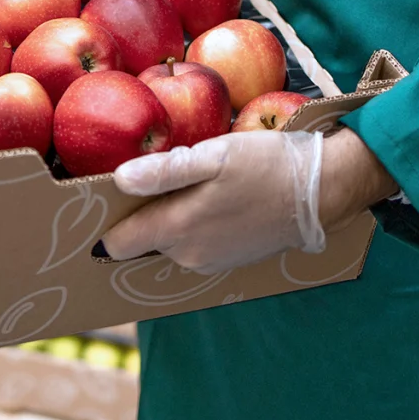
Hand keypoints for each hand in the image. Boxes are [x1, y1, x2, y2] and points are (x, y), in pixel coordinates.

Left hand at [102, 127, 397, 274]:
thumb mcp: (213, 157)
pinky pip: (191, 244)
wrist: (319, 191)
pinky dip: (188, 224)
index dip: (105, 221)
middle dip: (135, 215)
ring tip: (177, 183)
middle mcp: (188, 255)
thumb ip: (164, 172)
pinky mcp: (227, 260)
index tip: (99, 198)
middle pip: (141, 240)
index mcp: (178, 230)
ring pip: (166, 241)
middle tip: (142, 178)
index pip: (118, 243)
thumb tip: (119, 181)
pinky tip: (202, 197)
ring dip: (164, 218)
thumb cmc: (263, 165)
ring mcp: (209, 262)